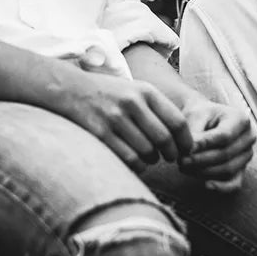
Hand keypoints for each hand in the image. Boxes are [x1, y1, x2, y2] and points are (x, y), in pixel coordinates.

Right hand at [53, 69, 192, 172]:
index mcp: (145, 91)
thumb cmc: (110, 93)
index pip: (177, 121)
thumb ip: (158, 108)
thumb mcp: (135, 90)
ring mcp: (115, 118)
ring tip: (149, 157)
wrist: (71, 89)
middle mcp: (132, 102)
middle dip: (171, 154)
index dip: (185, 141)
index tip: (185, 150)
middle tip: (169, 158)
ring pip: (147, 152)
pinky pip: (129, 159)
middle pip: (164, 139)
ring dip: (152, 160)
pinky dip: (137, 166)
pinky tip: (136, 162)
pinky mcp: (100, 133)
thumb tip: (184, 138)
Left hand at [176, 97, 254, 192]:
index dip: (205, 144)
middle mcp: (248, 138)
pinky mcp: (241, 170)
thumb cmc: (200, 115)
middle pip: (226, 154)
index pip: (224, 135)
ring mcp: (246, 155)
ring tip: (183, 167)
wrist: (204, 120)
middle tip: (181, 161)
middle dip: (201, 160)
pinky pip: (235, 184)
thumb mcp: (196, 115)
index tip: (187, 148)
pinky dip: (221, 187)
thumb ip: (195, 131)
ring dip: (204, 171)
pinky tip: (206, 185)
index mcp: (241, 119)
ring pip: (227, 169)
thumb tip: (190, 151)